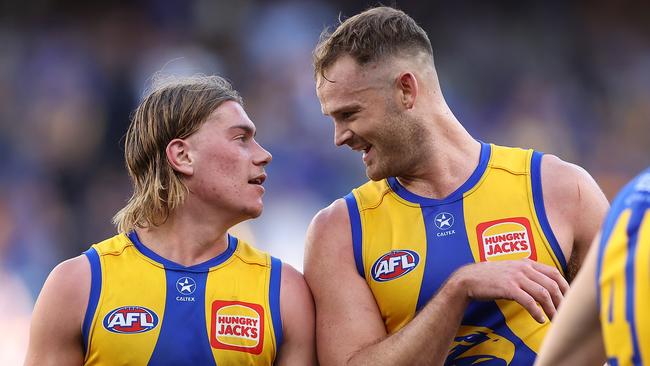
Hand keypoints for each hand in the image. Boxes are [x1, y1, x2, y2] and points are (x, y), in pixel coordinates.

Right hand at [451, 259, 568, 322]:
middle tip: (564, 313)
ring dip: (551, 309)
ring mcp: (516, 277)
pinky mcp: (508, 288)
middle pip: (552, 284)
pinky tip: (539, 319)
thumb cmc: (490, 277)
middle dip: (561, 301)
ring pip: (543, 294)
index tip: (568, 300)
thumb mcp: (511, 270)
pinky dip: (537, 312)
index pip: (554, 273)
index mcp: (526, 263)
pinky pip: (528, 301)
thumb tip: (543, 288)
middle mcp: (523, 268)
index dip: (565, 287)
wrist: (468, 279)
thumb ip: (526, 275)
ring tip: (554, 319)